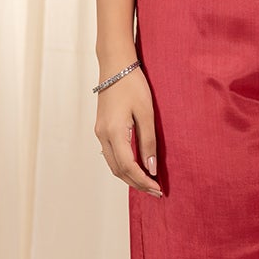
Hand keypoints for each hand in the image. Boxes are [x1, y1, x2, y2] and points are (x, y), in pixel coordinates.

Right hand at [95, 65, 162, 196]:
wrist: (115, 66)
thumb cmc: (133, 86)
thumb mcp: (147, 114)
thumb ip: (148, 142)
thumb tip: (151, 168)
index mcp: (114, 132)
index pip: (128, 166)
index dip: (143, 181)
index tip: (158, 189)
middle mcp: (102, 135)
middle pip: (119, 170)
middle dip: (137, 184)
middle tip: (156, 192)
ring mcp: (100, 133)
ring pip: (113, 164)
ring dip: (130, 177)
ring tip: (148, 184)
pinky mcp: (101, 129)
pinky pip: (111, 155)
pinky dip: (124, 166)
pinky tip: (137, 169)